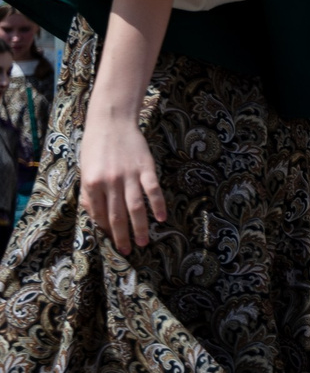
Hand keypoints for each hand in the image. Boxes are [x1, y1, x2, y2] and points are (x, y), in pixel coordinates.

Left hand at [79, 114, 165, 254]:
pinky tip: (161, 218)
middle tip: (127, 250)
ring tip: (144, 242)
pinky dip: (158, 205)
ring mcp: (129, 175)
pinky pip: (153, 191)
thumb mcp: (86, 169)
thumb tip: (94, 214)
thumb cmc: (95, 146)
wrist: (111, 121)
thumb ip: (89, 192)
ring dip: (140, 227)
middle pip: (117, 215)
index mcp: (92, 183)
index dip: (105, 229)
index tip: (112, 241)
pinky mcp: (146, 168)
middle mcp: (110, 182)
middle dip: (122, 236)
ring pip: (136, 207)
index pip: (99, 213)